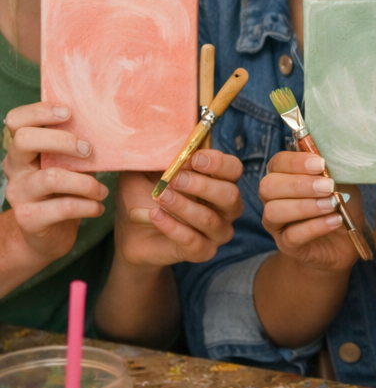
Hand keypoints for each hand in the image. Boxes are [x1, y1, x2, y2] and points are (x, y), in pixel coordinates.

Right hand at [2, 102, 106, 266]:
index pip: (15, 120)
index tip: (69, 113)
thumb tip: (105, 124)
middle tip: (88, 151)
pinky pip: (64, 207)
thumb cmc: (62, 192)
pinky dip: (88, 206)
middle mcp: (14, 168)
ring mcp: (18, 193)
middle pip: (25, 140)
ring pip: (51, 177)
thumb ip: (73, 147)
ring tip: (102, 190)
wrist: (48, 236)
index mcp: (21, 149)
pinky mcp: (29, 218)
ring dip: (86, 182)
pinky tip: (98, 207)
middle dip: (63, 141)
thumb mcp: (66, 165)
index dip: (39, 112)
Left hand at [117, 150, 243, 265]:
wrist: (130, 232)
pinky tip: (156, 216)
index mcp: (217, 180)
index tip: (193, 158)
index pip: (233, 169)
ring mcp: (216, 231)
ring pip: (211, 220)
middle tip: (175, 180)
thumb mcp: (145, 169)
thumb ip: (158, 154)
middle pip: (230, 195)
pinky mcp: (203, 252)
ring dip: (184, 206)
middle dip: (203, 186)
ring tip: (160, 197)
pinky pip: (195, 243)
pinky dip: (174, 228)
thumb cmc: (142, 195)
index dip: (218, 163)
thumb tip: (166, 136)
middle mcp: (224, 206)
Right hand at [259, 151, 366, 270]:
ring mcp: (276, 224)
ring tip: (332, 204)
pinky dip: (315, 226)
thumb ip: (334, 168)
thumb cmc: (342, 204)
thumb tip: (333, 154)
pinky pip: (292, 236)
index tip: (321, 164)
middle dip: (300, 185)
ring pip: (274, 211)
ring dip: (306, 206)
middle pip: (268, 186)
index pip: (277, 163)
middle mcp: (272, 198)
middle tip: (328, 187)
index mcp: (283, 175)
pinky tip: (335, 221)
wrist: (347, 241)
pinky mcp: (287, 245)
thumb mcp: (343, 181)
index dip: (296, 162)